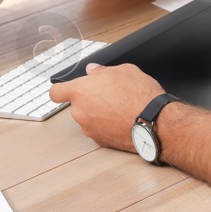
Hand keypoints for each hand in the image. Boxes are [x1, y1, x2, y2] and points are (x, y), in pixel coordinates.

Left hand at [47, 62, 164, 151]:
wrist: (154, 121)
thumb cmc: (139, 95)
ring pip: (88, 118)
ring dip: (98, 113)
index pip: (56, 92)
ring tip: (119, 107)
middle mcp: (80, 112)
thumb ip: (102, 71)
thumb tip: (94, 71)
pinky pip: (99, 130)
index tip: (65, 90)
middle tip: (108, 94)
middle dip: (89, 100)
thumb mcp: (123, 71)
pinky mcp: (100, 141)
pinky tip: (121, 119)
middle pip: (77, 105)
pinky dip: (106, 125)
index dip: (61, 90)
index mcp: (81, 91)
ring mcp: (89, 129)